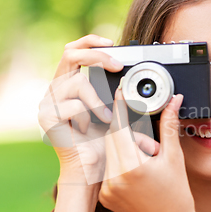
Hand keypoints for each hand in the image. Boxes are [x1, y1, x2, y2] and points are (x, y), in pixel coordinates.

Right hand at [38, 34, 123, 181]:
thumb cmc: (103, 143)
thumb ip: (129, 101)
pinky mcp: (47, 117)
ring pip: (77, 83)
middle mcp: (56, 89)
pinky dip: (87, 117)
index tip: (113, 43)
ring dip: (97, 101)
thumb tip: (164, 94)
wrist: (90, 169)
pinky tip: (87, 129)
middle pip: (69, 54)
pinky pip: (72, 106)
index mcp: (69, 83)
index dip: (90, 42)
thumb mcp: (120, 116)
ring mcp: (48, 102)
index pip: (73, 50)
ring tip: (105, 118)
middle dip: (97, 56)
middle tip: (117, 66)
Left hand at [98, 88, 195, 211]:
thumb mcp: (174, 158)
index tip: (120, 92)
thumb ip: (169, 126)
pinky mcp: (104, 194)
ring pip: (110, 151)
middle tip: (151, 147)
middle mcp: (114, 178)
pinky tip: (137, 175)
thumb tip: (174, 100)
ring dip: (126, 149)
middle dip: (130, 133)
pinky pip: (108, 167)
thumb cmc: (176, 195)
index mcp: (133, 168)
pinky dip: (120, 163)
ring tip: (147, 164)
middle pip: (113, 138)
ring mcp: (107, 188)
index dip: (121, 108)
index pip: (121, 127)